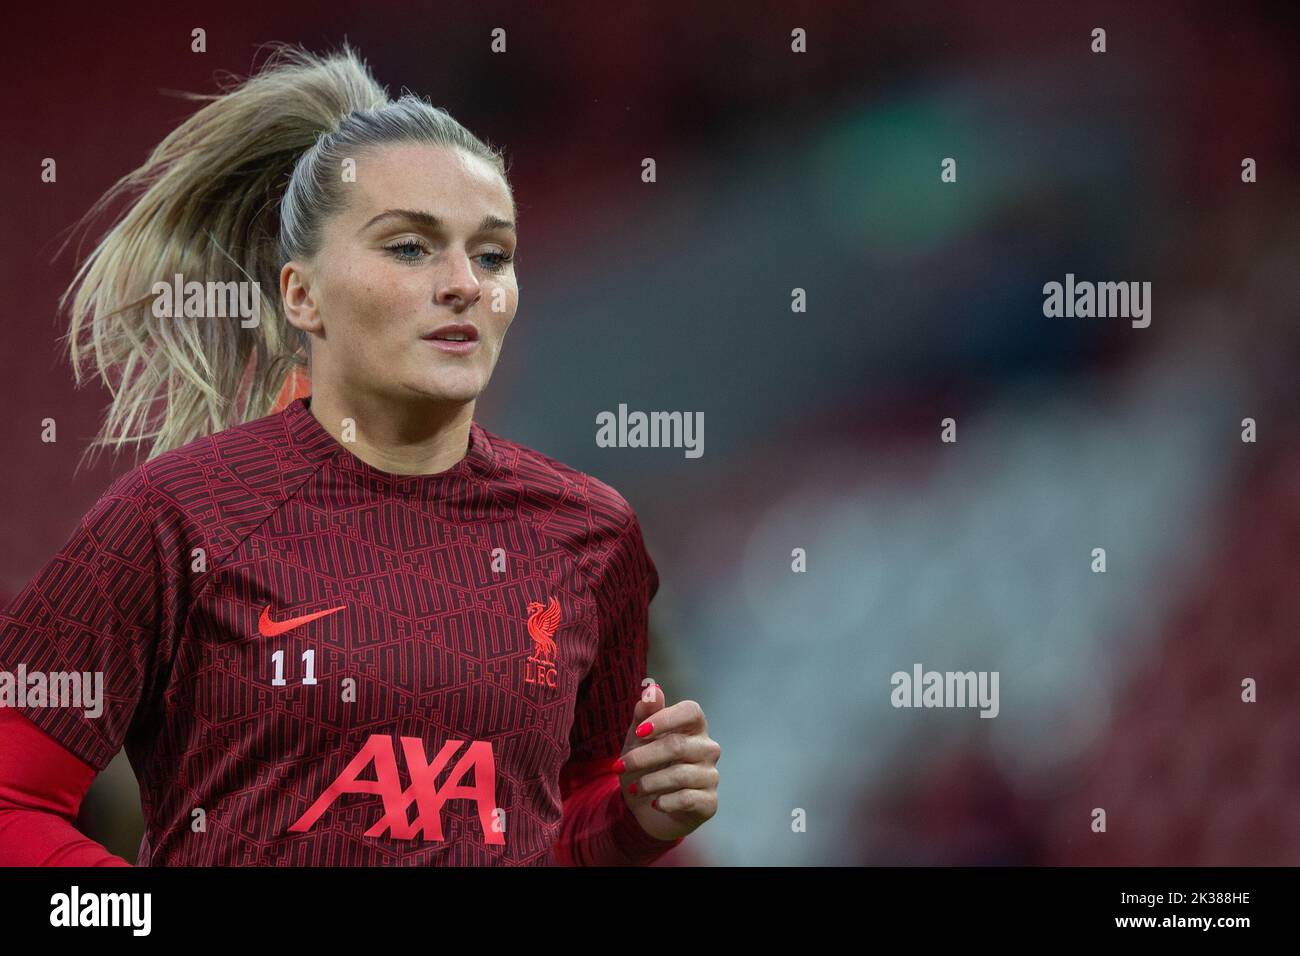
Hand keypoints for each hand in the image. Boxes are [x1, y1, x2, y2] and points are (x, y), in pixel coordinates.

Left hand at [615, 682, 719, 840]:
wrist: (646, 808)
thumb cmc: (646, 767)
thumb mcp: (638, 739)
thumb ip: (644, 714)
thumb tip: (652, 688)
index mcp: (693, 727)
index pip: (691, 711)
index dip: (665, 719)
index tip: (639, 732)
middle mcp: (707, 748)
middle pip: (678, 745)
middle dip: (644, 757)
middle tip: (619, 766)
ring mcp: (710, 775)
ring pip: (680, 775)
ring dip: (650, 782)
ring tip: (634, 788)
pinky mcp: (709, 802)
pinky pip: (688, 799)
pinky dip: (665, 801)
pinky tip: (654, 803)